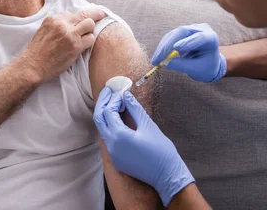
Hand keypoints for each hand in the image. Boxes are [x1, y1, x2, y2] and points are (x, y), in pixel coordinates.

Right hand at [22, 8, 106, 81]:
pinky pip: (90, 39)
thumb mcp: (43, 30)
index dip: (80, 17)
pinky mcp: (75, 46)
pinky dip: (89, 42)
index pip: (72, 13)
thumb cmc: (38, 51)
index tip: (89, 16)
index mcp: (53, 18)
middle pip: (85, 14)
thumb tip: (71, 19)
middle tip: (103, 15)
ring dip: (90, 31)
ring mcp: (70, 34)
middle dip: (95, 15)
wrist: (33, 65)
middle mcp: (62, 23)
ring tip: (85, 38)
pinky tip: (83, 46)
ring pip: (90, 24)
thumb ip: (57, 24)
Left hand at [94, 87, 193, 206]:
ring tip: (114, 101)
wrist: (167, 175)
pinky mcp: (117, 160)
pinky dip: (111, 126)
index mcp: (119, 136)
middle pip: (99, 119)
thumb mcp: (148, 125)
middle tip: (109, 91)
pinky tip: (118, 118)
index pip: (108, 111)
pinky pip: (109, 139)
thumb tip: (125, 95)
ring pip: (102, 129)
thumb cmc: (161, 150)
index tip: (120, 90)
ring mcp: (113, 154)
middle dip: (103, 103)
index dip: (113, 99)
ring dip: (106, 114)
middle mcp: (112, 145)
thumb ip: (134, 108)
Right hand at [152, 23, 226, 81]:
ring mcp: (190, 28)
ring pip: (173, 34)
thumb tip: (165, 62)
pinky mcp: (182, 31)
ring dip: (163, 47)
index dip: (188, 42)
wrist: (208, 62)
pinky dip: (163, 47)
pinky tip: (158, 56)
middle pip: (182, 32)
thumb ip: (182, 65)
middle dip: (168, 45)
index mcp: (211, 38)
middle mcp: (201, 29)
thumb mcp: (196, 69)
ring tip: (155, 60)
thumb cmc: (206, 67)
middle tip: (158, 58)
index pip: (200, 37)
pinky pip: (170, 37)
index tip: (176, 48)